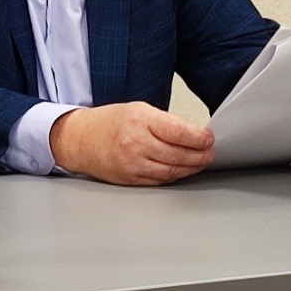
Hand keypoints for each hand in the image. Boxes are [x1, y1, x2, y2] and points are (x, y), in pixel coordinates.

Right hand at [48, 102, 214, 185]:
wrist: (80, 140)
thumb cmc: (109, 123)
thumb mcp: (138, 110)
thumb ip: (165, 122)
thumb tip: (194, 134)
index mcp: (140, 120)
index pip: (178, 131)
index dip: (199, 138)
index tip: (209, 139)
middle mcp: (136, 142)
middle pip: (178, 154)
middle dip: (200, 155)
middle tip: (210, 153)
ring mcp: (132, 163)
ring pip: (172, 170)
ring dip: (191, 168)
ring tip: (200, 162)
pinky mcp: (130, 179)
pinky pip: (160, 180)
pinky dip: (175, 176)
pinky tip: (182, 170)